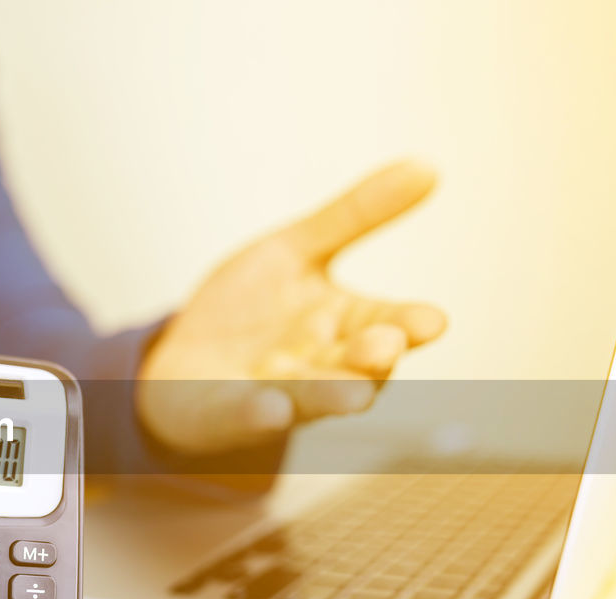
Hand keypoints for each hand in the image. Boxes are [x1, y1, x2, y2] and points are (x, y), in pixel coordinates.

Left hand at [137, 161, 446, 453]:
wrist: (182, 361)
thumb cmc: (252, 311)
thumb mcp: (296, 251)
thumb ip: (355, 215)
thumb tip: (427, 166)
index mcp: (345, 325)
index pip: (389, 323)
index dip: (410, 324)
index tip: (434, 321)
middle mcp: (320, 367)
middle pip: (357, 368)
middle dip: (373, 360)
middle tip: (386, 346)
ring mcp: (276, 395)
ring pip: (310, 399)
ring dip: (331, 396)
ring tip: (352, 395)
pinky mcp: (228, 415)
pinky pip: (247, 416)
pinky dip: (260, 413)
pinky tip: (270, 407)